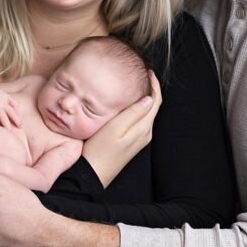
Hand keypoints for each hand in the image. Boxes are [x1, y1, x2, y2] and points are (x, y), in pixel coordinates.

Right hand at [81, 71, 160, 187]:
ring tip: (134, 84)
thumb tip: (149, 98)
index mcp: (143, 129)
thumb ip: (132, 113)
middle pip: (153, 107)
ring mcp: (138, 139)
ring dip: (144, 98)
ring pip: (146, 113)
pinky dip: (137, 108)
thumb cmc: (99, 151)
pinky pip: (139, 121)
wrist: (91, 175)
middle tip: (140, 74)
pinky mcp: (130, 143)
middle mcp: (144, 134)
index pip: (156, 101)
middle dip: (150, 89)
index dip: (154, 84)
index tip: (147, 71)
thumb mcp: (115, 128)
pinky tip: (126, 103)